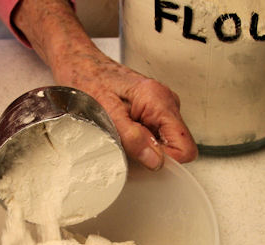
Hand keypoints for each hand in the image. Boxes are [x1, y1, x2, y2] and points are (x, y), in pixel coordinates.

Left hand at [50, 52, 197, 169]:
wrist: (79, 64)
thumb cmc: (88, 81)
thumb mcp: (106, 115)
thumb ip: (132, 139)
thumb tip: (155, 160)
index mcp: (158, 100)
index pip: (184, 147)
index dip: (165, 160)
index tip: (141, 158)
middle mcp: (166, 102)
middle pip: (177, 146)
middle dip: (152, 153)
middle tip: (124, 143)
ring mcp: (160, 106)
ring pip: (165, 143)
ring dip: (143, 147)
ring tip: (119, 133)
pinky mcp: (152, 110)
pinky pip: (154, 135)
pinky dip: (139, 140)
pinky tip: (121, 130)